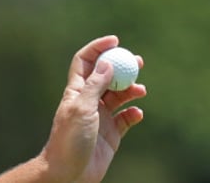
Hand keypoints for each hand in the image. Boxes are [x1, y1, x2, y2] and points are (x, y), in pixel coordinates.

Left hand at [39, 35, 146, 181]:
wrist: (68, 173)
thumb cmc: (68, 140)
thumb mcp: (82, 108)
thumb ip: (96, 85)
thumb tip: (107, 62)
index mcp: (77, 91)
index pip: (85, 61)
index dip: (98, 48)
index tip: (115, 40)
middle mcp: (90, 101)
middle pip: (108, 77)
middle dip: (123, 67)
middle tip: (138, 62)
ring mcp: (101, 117)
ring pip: (120, 97)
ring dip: (131, 90)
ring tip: (141, 91)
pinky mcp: (112, 134)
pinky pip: (127, 119)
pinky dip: (134, 114)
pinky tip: (137, 114)